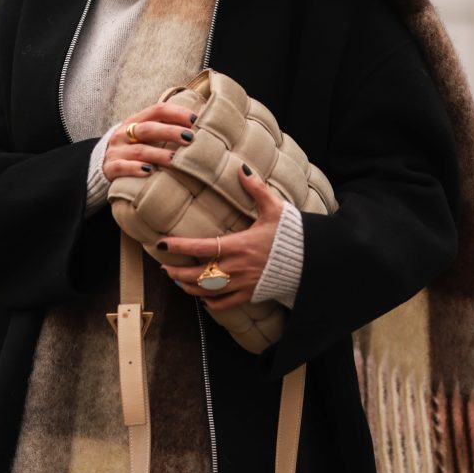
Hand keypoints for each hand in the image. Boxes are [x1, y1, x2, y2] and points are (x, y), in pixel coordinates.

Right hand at [100, 101, 198, 182]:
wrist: (98, 164)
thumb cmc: (132, 148)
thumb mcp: (143, 134)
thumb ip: (164, 128)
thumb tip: (198, 126)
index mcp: (136, 120)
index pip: (157, 110)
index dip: (176, 113)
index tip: (195, 120)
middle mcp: (125, 133)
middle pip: (149, 129)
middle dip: (171, 132)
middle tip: (190, 138)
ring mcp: (117, 150)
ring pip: (139, 150)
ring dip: (159, 154)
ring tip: (176, 159)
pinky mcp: (109, 168)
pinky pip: (121, 167)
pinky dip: (135, 169)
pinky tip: (149, 171)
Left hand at [157, 164, 283, 311]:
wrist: (311, 260)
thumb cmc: (292, 234)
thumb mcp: (275, 208)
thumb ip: (256, 189)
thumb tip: (241, 169)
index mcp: (239, 245)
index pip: (201, 247)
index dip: (179, 247)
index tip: (162, 244)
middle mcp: (237, 267)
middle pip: (197, 275)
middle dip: (177, 273)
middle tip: (165, 267)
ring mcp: (243, 283)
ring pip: (207, 291)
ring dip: (189, 288)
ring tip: (178, 281)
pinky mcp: (250, 294)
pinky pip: (225, 304)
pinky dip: (210, 303)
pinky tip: (202, 298)